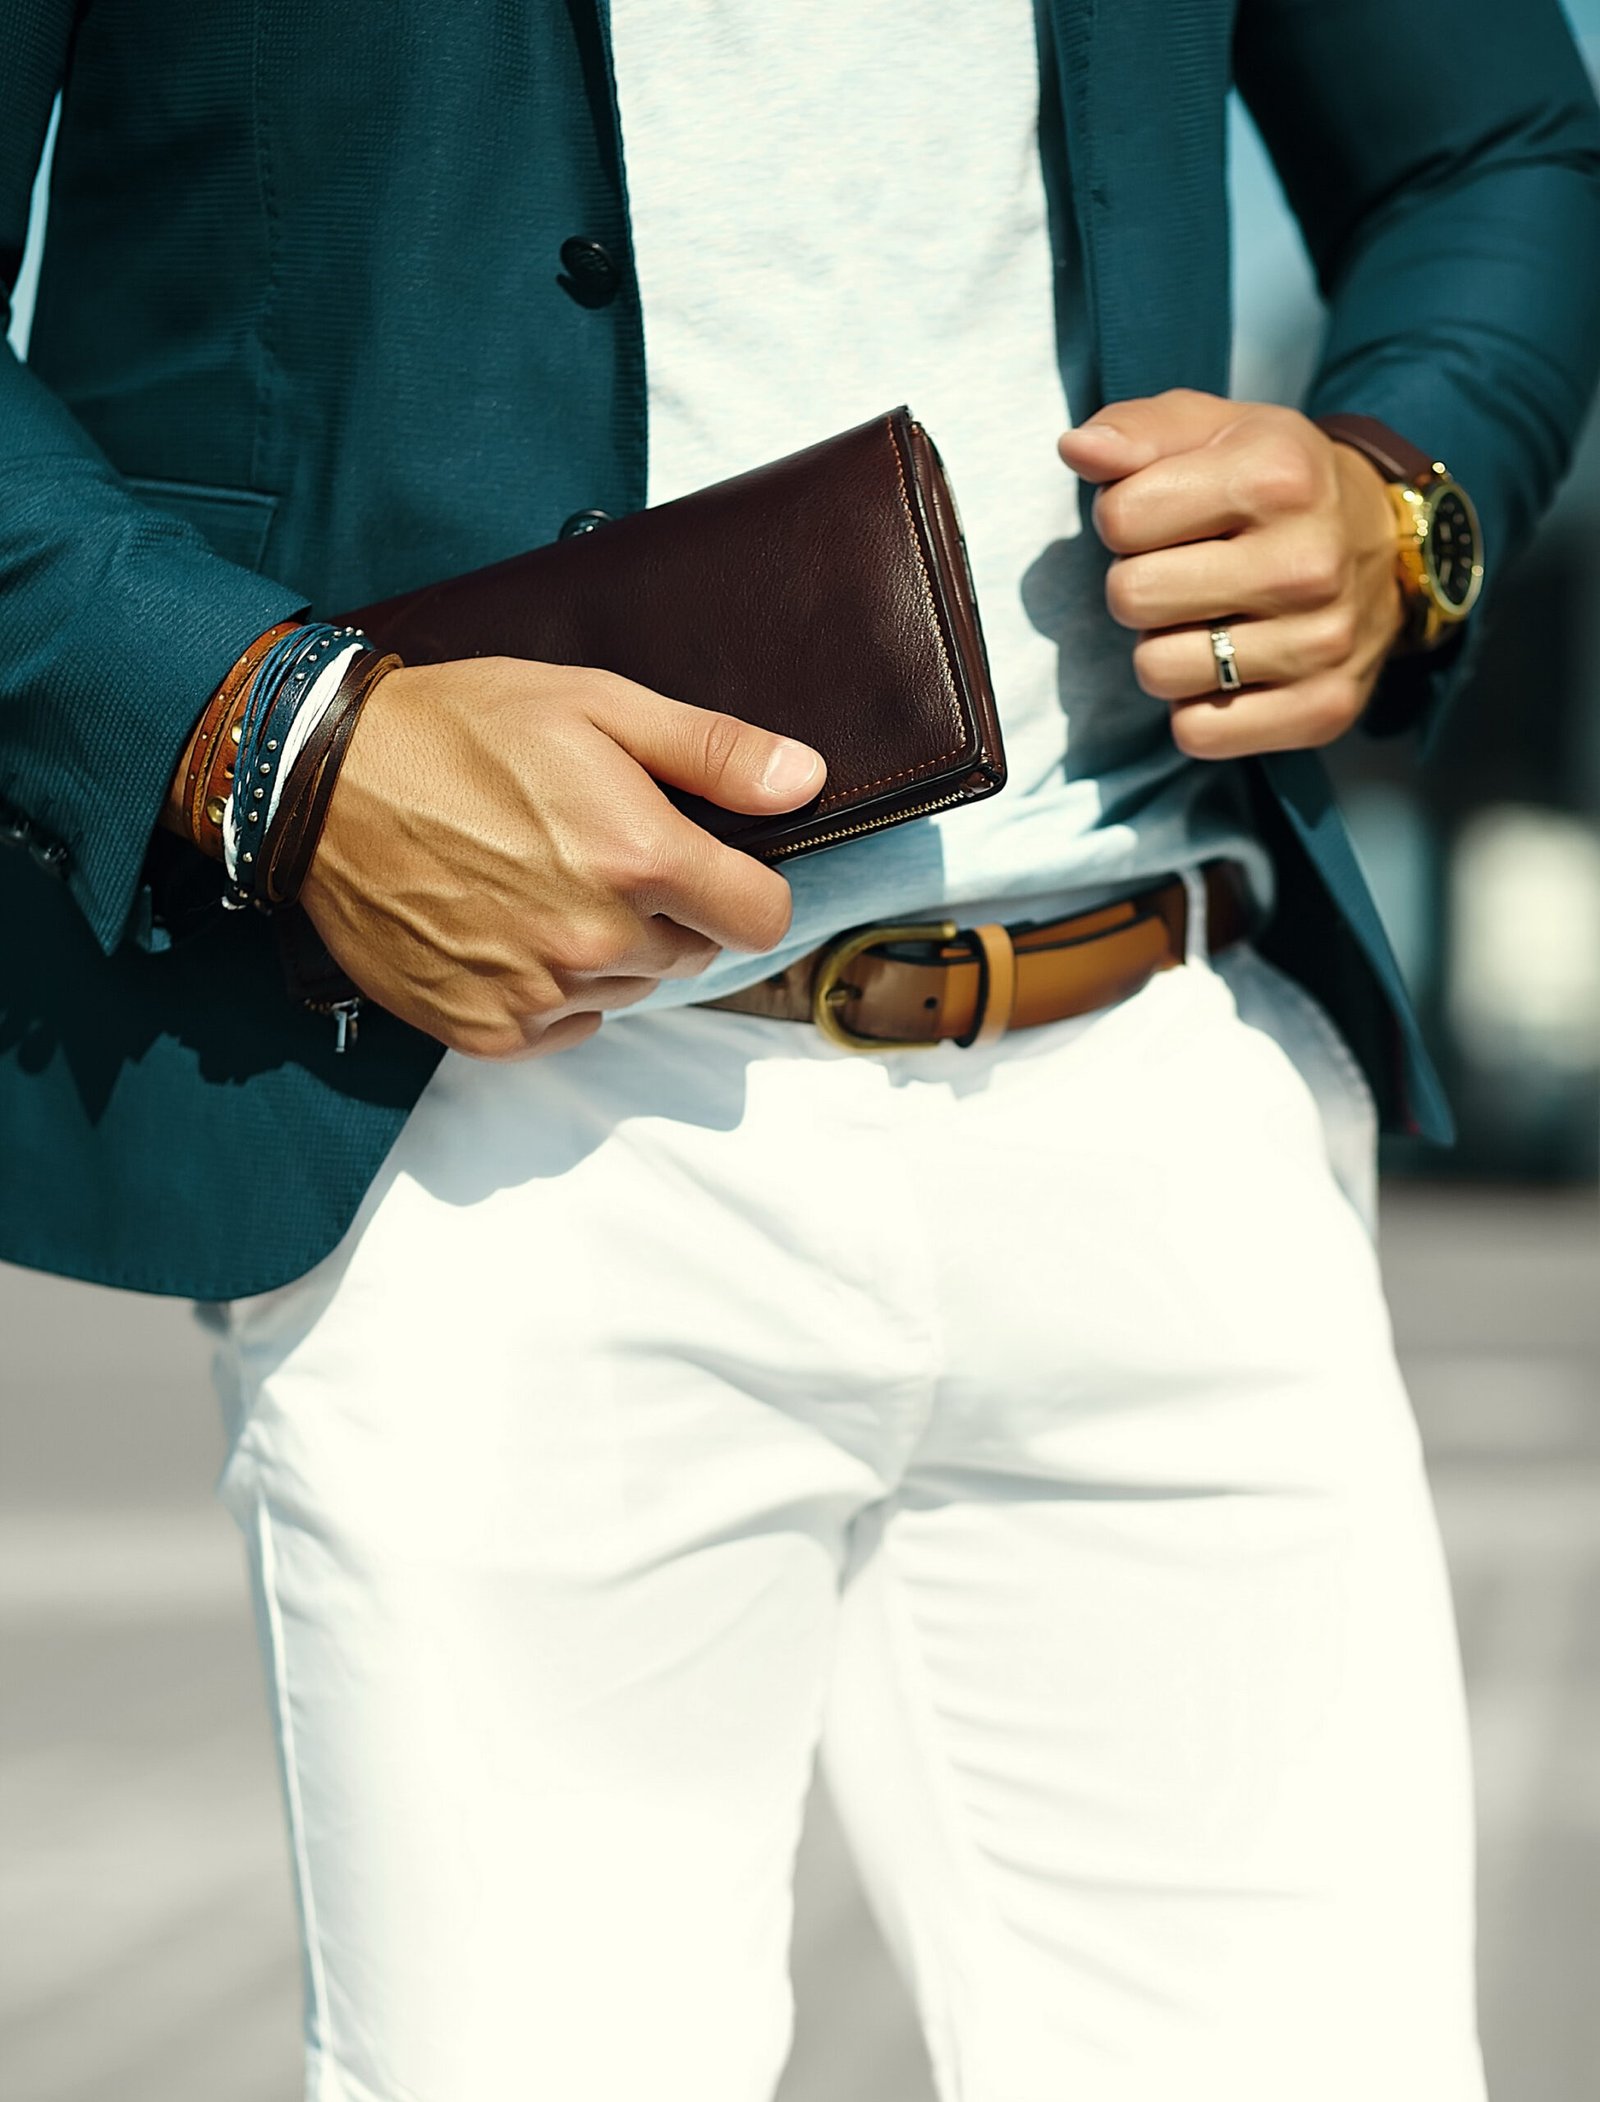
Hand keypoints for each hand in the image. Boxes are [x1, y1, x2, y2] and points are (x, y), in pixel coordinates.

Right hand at [299, 657, 824, 1059]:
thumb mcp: (595, 704)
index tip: (712, 864)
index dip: (744, 888)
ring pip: (628, 991)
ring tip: (543, 884)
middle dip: (669, 912)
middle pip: (694, 956)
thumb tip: (804, 780)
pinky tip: (510, 928)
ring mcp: (539, 994)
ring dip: (608, 952)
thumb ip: (711, 750)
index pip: (761, 918)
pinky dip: (553, 991)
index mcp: (637, 859)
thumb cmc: (460, 729)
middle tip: (598, 853)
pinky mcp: (488, 1030)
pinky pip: (567, 1026)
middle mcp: (595, 942)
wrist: (321, 782)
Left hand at [1057, 389, 1404, 756]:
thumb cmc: (1279, 483)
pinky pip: (1197, 733)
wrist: (1386, 542)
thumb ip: (1139, 432)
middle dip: (1141, 585)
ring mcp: (1321, 643)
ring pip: (1157, 671)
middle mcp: (1307, 564)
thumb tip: (1079, 449)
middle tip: (1186, 573)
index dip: (1126, 518)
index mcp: (1277, 478)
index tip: (1166, 518)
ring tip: (1210, 618)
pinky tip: (1229, 670)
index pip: (1120, 518)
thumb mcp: (1217, 430)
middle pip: (1131, 598)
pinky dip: (1196, 707)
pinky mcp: (1322, 708)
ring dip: (1166, 648)